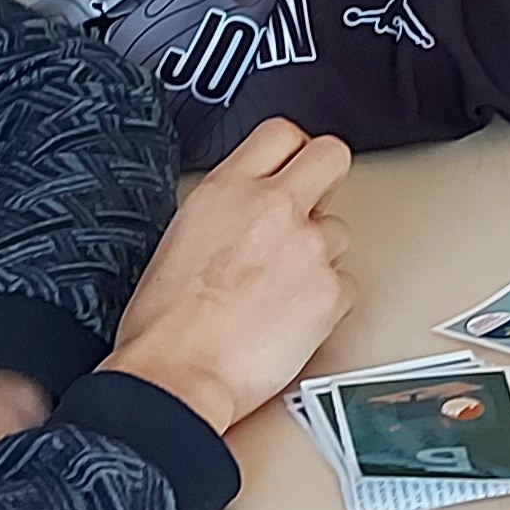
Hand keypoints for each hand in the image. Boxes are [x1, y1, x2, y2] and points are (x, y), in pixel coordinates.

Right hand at [105, 118, 357, 431]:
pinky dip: (327, 301)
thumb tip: (245, 213)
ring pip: (339, 231)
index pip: (281, 134)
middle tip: (312, 207)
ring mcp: (309, 248)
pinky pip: (346, 284)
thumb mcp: (180, 238)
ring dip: (319, 254)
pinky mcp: (332, 292)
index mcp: (227, 189)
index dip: (291, 153)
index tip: (290, 170)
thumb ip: (225, 211)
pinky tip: (294, 319)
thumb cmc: (164, 325)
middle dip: (326, 178)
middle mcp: (274, 208)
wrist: (178, 375)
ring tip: (284, 288)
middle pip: (332, 156)